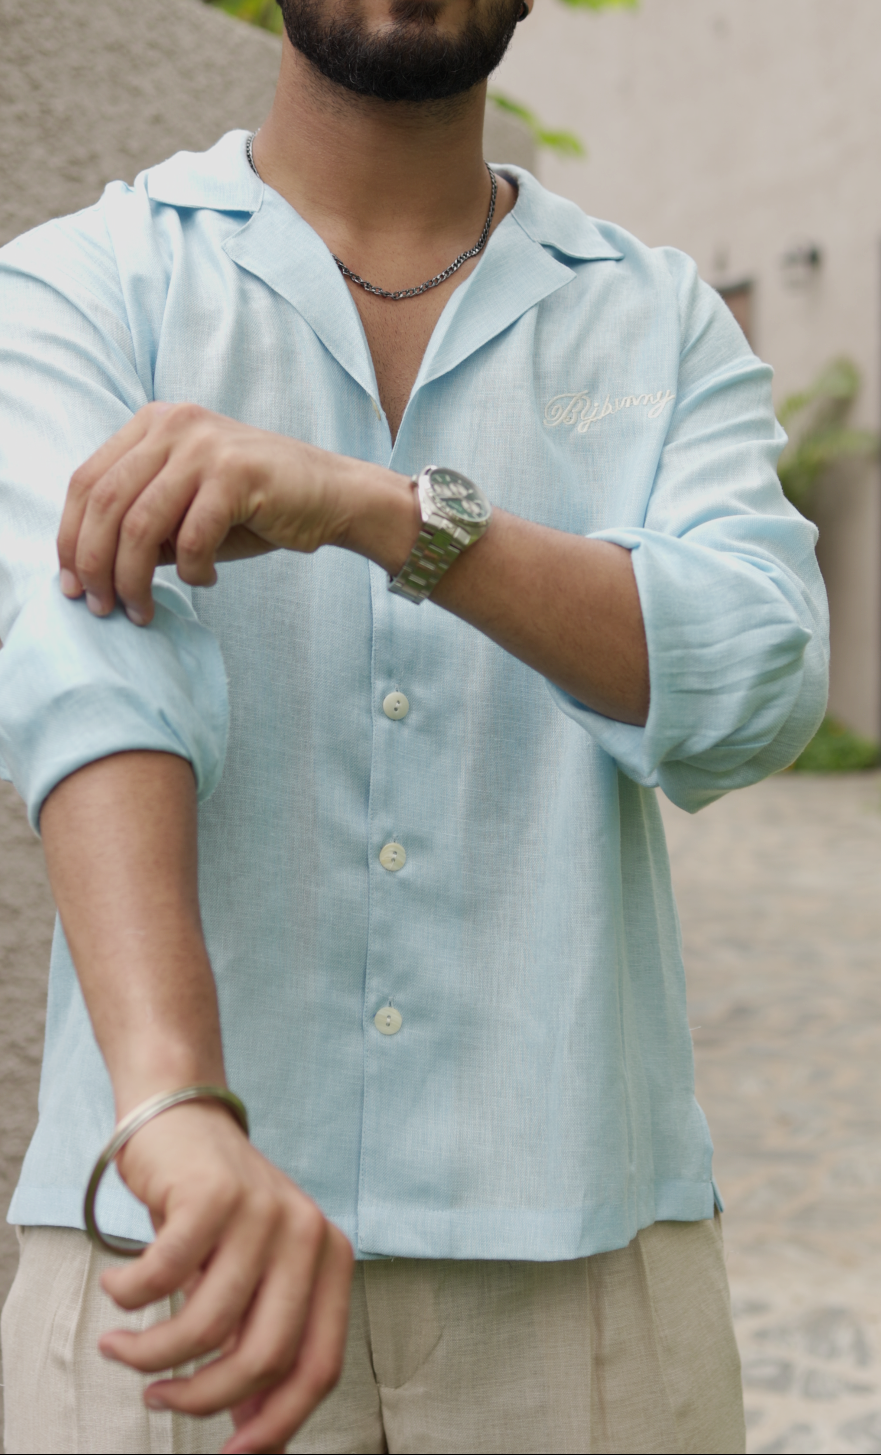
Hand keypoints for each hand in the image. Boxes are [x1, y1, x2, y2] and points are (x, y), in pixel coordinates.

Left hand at [56, 402, 412, 625]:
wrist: (334, 496)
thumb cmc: (257, 509)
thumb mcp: (185, 509)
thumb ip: (140, 523)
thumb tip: (89, 569)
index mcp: (152, 424)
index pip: (86, 482)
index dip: (69, 538)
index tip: (73, 585)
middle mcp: (173, 425)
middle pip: (105, 504)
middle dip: (97, 566)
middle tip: (105, 608)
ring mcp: (205, 445)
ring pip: (140, 525)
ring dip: (135, 579)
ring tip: (144, 610)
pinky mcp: (237, 473)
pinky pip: (193, 537)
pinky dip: (194, 572)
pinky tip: (208, 580)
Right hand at [100, 1101, 352, 1454]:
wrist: (182, 1121)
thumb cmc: (214, 1215)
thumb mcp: (251, 1279)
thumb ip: (260, 1342)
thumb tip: (253, 1435)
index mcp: (331, 1260)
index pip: (319, 1366)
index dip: (277, 1424)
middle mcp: (308, 1234)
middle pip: (263, 1356)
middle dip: (203, 1399)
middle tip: (158, 1400)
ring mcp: (263, 1209)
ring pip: (206, 1325)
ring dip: (150, 1353)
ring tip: (122, 1348)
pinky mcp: (213, 1192)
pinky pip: (161, 1279)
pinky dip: (128, 1297)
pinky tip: (117, 1288)